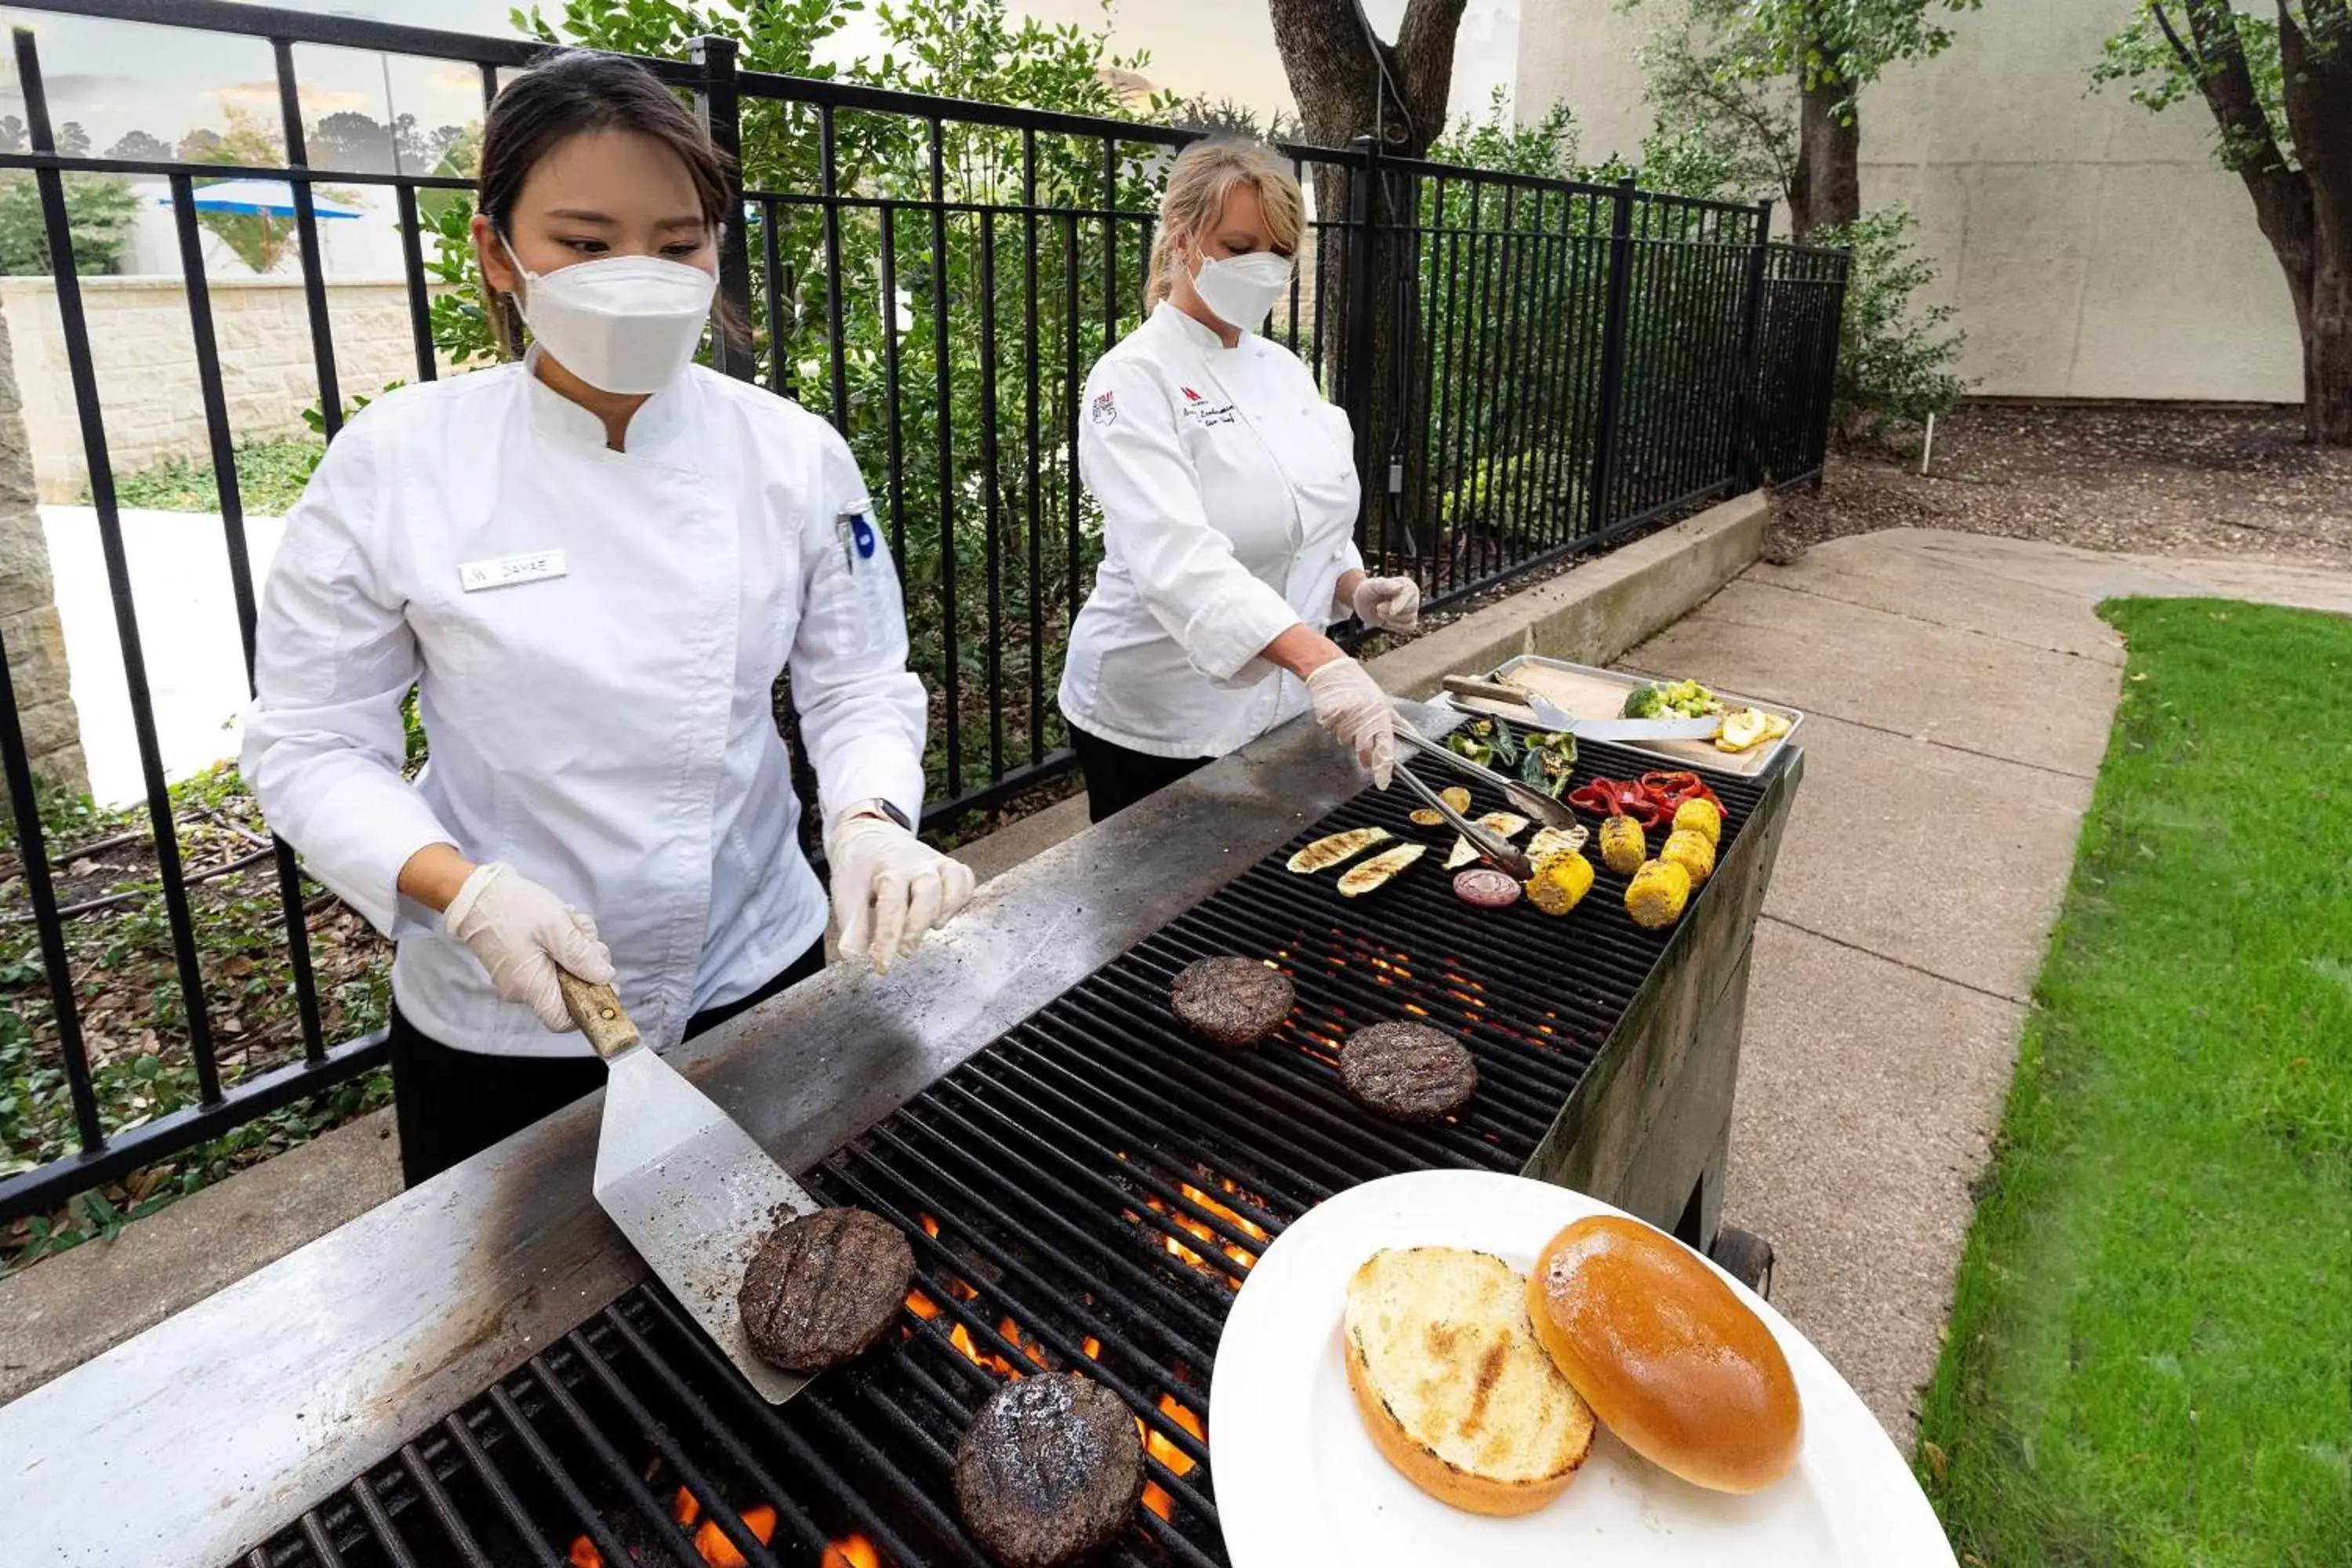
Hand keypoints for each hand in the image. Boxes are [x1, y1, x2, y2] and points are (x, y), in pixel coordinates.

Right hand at [441, 862, 612, 1031]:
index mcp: (530, 987)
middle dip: (586, 962)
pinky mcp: (517, 963)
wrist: (474, 893)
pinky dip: (560, 942)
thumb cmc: (514, 908)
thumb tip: (604, 978)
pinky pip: (548, 960)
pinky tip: (560, 919)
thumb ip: (582, 956)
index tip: (605, 981)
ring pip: (562, 971)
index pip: (563, 1020)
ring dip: (576, 946)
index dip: (589, 1005)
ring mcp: (518, 977)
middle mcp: (521, 990)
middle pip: (568, 991)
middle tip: (585, 935)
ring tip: (570, 919)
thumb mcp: (556, 927)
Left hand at [827, 813, 977, 972]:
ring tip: (930, 929)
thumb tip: (853, 955)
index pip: (891, 904)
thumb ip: (853, 925)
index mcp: (887, 869)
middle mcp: (916, 863)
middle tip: (905, 950)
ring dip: (945, 911)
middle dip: (917, 926)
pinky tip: (941, 917)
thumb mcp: (847, 894)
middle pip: (928, 892)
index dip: (888, 937)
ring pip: (954, 881)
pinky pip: (966, 879)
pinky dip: (959, 900)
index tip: (883, 964)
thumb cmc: (859, 870)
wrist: (870, 838)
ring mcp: (936, 863)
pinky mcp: (949, 867)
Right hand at [1304, 656, 1403, 788]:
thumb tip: (1418, 738)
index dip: (1383, 767)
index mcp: (1380, 717)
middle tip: (1361, 737)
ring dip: (1346, 734)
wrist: (1334, 671)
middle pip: (1363, 751)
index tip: (1383, 782)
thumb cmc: (1361, 687)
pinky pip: (1331, 732)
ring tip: (1348, 715)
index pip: (1384, 748)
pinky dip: (1334, 726)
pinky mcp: (1329, 717)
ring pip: (1345, 742)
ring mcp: (1345, 719)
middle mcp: (1364, 719)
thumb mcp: (1385, 704)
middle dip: (1363, 751)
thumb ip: (1400, 724)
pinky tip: (1337, 713)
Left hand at [1350, 575, 1420, 633]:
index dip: (1398, 603)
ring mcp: (1412, 610)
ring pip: (1409, 620)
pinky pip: (1408, 628)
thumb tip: (1400, 586)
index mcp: (1407, 584)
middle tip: (1377, 609)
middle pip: (1411, 608)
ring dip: (1391, 619)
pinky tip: (1385, 621)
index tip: (1385, 610)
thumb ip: (1385, 585)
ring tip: (1380, 613)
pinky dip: (1394, 626)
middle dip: (1391, 612)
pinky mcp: (1409, 622)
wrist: (1364, 604)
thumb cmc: (1369, 591)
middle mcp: (1412, 596)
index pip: (1409, 594)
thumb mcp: (1373, 586)